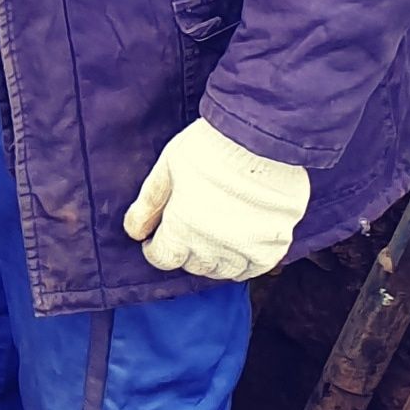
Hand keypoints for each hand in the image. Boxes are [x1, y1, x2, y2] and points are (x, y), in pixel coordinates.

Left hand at [123, 118, 308, 281]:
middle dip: (186, 250)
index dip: (156, 248)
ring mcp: (247, 248)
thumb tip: (134, 231)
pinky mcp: (275, 244)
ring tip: (215, 234)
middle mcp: (213, 246)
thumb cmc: (210, 147)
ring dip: (215, 259)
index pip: (163, 259)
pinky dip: (247, 262)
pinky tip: (241, 243)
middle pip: (193, 265)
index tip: (160, 235)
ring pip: (224, 271)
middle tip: (190, 227)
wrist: (263, 138)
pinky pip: (256, 269)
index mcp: (182, 229)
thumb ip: (148, 204)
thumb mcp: (167, 169)